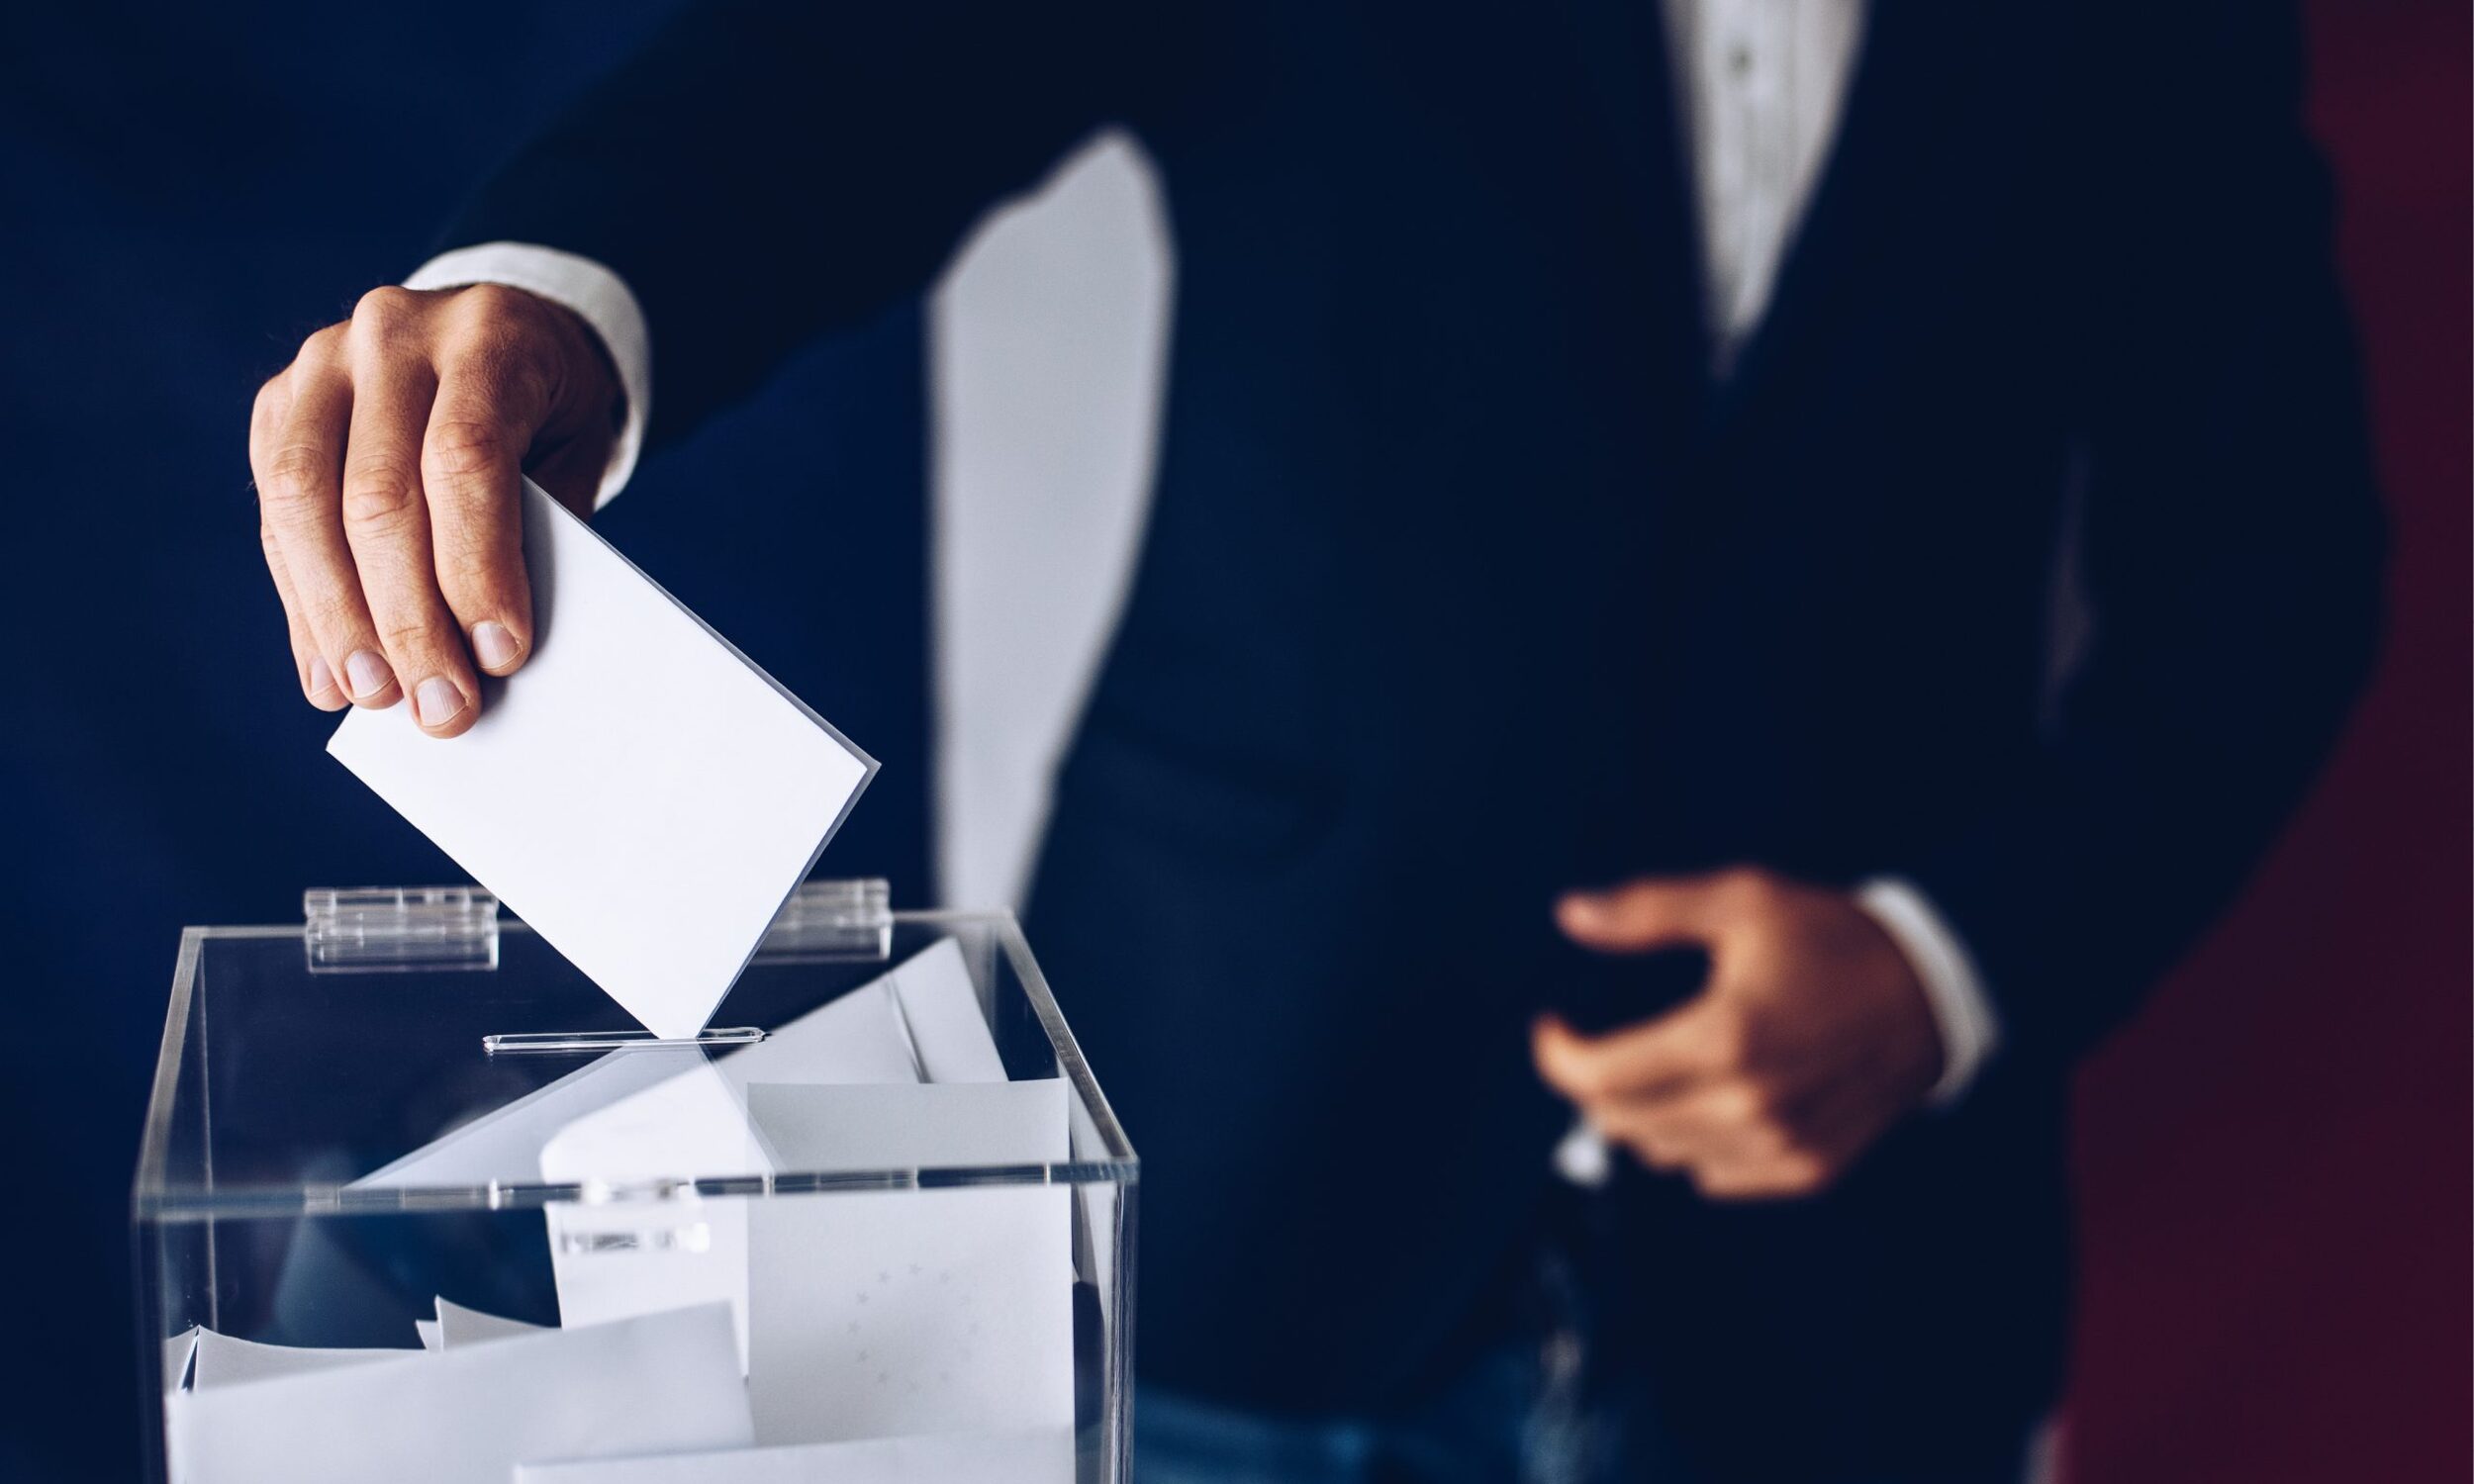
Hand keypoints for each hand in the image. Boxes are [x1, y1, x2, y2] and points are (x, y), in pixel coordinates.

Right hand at [249, 283, 623, 734]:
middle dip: (408, 620)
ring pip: (305, 504)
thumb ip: (537, 536)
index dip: (476, 567)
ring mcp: (322, 363)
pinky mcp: (278, 403)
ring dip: (339, 620)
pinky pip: (276, 513)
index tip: (500, 657)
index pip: (466, 460)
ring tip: (374, 699)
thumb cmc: (549, 416)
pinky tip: (327, 670)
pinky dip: (303, 602)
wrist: (499, 335)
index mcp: (487, 337)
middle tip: (440, 709)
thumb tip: (486, 659)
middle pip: (380, 495)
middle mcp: (393, 334)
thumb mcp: (572, 457)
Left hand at [1531, 867, 1943, 1200]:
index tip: (1553, 1026)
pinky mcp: (1805, 1169)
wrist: (1931, 992)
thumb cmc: (1832, 939)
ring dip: (1643, 1113)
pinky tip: (1711, 1095)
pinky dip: (1694, 1142)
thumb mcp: (1741, 901)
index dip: (1556, 1054)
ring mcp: (1778, 1145)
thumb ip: (1648, 910)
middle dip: (1594, 1080)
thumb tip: (1571, 914)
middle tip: (1604, 1040)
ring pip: (1661, 1153)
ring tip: (1662, 1064)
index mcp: (1723, 1037)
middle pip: (1619, 1120)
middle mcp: (1747, 1104)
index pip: (1598, 1077)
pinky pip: (1713, 1175)